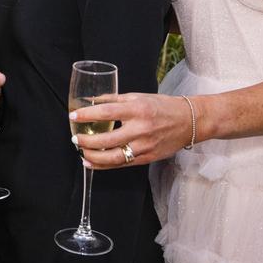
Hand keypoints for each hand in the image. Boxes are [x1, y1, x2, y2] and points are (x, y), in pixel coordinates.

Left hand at [69, 93, 194, 168]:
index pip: (106, 112)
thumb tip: (90, 101)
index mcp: (137, 109)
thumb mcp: (138, 97)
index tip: (73, 116)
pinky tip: (91, 163)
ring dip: (93, 157)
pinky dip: (104, 165)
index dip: (87, 115)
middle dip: (86, 140)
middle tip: (74, 138)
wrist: (189, 121)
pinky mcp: (147, 158)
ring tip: (81, 152)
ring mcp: (144, 146)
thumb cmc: (162, 106)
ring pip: (113, 157)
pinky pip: (122, 164)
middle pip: (107, 140)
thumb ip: (113, 99)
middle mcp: (141, 129)